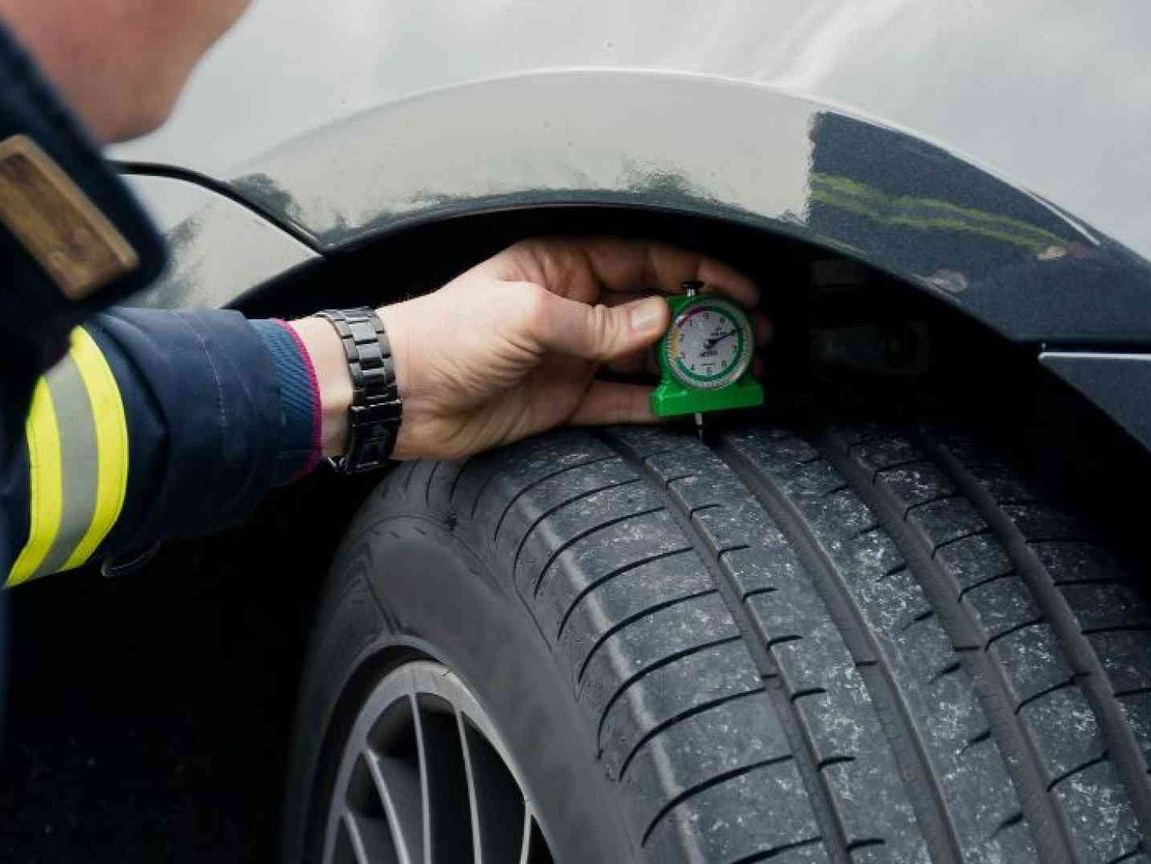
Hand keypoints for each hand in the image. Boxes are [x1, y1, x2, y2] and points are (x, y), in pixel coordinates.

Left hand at [292, 236, 767, 461]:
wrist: (398, 395)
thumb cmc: (446, 335)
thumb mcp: (529, 315)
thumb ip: (600, 323)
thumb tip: (660, 320)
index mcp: (561, 265)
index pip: (645, 261)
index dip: (697, 273)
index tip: (741, 292)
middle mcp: (571, 306)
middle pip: (654, 310)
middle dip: (706, 323)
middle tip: (753, 339)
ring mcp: (570, 355)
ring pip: (645, 358)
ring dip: (690, 367)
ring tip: (737, 376)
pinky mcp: (562, 400)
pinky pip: (621, 401)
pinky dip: (656, 405)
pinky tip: (691, 409)